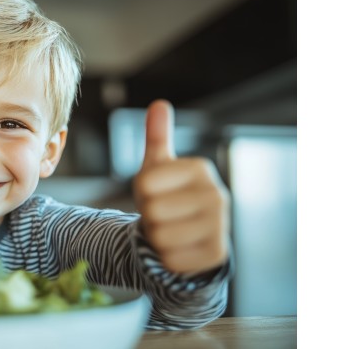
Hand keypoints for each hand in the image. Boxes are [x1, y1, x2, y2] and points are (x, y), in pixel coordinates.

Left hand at [134, 100, 229, 275]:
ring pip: (161, 237)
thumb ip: (157, 137)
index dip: (141, 194)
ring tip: (171, 232)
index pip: (144, 183)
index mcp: (200, 168)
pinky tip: (181, 249)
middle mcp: (217, 194)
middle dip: (149, 218)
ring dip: (157, 239)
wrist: (189, 239)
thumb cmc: (168, 198)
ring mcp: (221, 225)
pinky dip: (168, 258)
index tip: (157, 194)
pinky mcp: (217, 254)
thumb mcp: (158, 167)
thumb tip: (159, 104)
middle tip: (163, 217)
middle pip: (153, 211)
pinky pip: (172, 259)